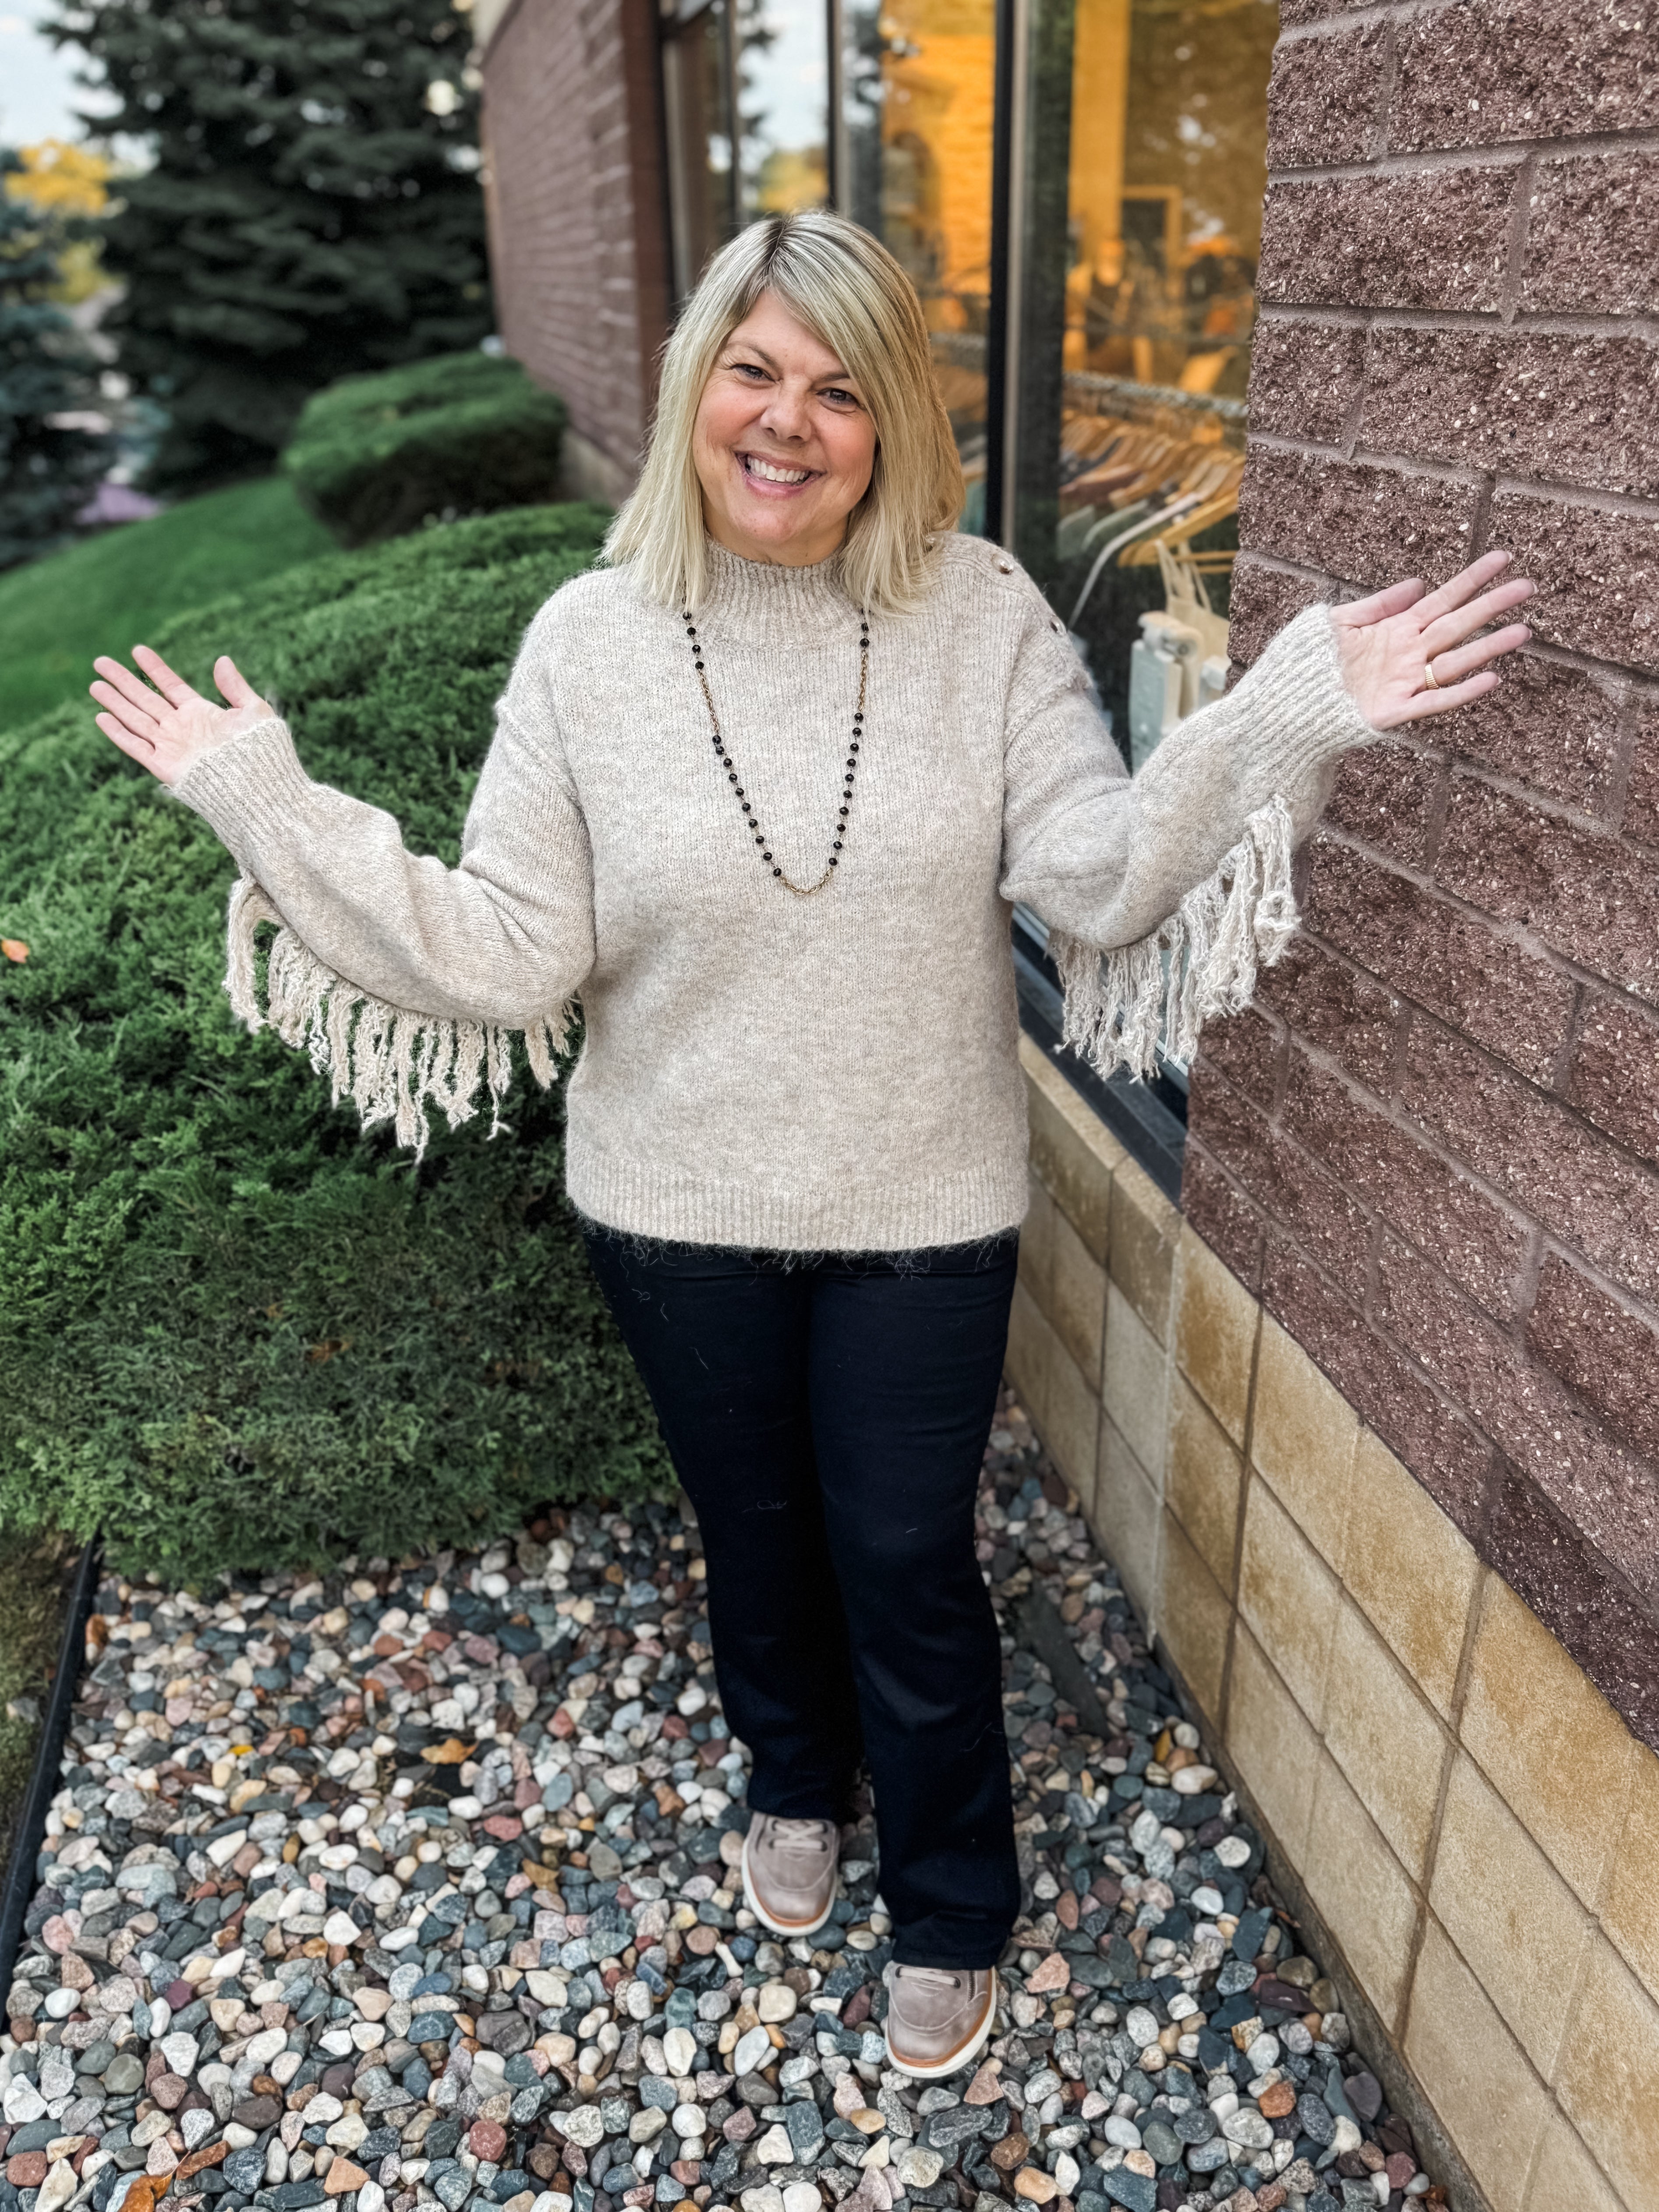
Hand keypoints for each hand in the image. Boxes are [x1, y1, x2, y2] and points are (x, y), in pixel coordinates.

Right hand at [91, 646, 273, 787]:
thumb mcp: (253, 712)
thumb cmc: (262, 752)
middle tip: (100, 661)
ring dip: (115, 702)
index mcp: (200, 713)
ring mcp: (171, 746)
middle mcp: (181, 728)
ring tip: (95, 684)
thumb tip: (222, 660)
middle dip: (123, 680)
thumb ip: (235, 687)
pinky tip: (101, 717)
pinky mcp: (165, 767)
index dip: (154, 668)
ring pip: (135, 719)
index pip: (170, 685)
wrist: (259, 787)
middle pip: (145, 698)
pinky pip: (136, 747)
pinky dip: (119, 733)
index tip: (137, 649)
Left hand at [1329, 550, 1532, 730]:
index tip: (1502, 559)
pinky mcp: (1394, 710)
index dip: (1472, 579)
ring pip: (1455, 661)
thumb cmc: (1312, 661)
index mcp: (1398, 629)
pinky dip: (1461, 692)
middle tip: (1527, 587)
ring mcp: (1405, 682)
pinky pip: (1434, 701)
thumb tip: (1418, 582)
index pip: (1443, 598)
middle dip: (1491, 606)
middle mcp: (1409, 654)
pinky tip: (1489, 679)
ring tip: (1521, 632)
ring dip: (1488, 647)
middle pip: (1457, 624)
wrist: (1290, 703)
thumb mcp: (1341, 622)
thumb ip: (1379, 604)